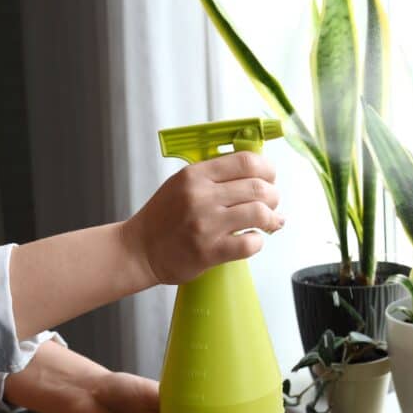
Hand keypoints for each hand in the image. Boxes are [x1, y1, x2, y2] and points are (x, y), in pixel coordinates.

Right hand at [123, 151, 283, 284]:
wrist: (139, 250)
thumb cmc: (165, 217)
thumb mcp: (183, 183)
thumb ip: (216, 174)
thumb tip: (258, 171)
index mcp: (196, 174)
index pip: (247, 161)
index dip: (267, 169)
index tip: (270, 178)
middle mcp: (201, 196)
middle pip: (258, 187)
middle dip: (274, 196)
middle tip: (272, 203)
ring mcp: (205, 224)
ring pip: (259, 213)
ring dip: (271, 218)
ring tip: (270, 222)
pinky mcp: (208, 251)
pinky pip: (250, 243)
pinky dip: (258, 241)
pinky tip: (253, 239)